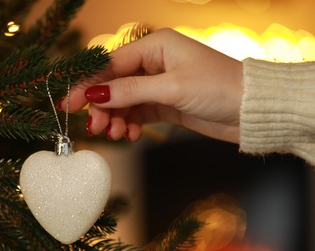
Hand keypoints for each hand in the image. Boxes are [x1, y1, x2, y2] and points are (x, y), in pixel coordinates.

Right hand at [61, 28, 243, 142]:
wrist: (251, 111)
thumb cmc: (218, 88)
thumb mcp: (171, 88)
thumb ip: (130, 91)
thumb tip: (94, 95)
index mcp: (156, 46)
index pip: (111, 65)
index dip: (88, 85)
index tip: (69, 103)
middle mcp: (154, 63)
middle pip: (114, 84)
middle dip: (103, 107)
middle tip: (96, 128)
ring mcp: (158, 84)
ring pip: (124, 101)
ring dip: (117, 118)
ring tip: (117, 134)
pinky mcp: (164, 103)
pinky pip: (138, 112)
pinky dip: (131, 124)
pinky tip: (131, 134)